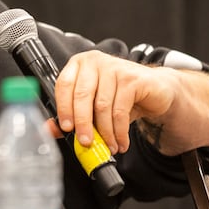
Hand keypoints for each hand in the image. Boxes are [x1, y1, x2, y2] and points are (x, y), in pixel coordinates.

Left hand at [53, 50, 176, 154]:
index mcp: (79, 65)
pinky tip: (120, 142)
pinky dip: (119, 131)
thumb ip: (72, 115)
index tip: (66, 128)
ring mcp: (114, 67)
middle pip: (82, 95)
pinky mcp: (132, 79)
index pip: (64, 84)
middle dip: (83, 124)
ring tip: (108, 146)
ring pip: (102, 106)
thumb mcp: (94, 104)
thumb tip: (52, 129)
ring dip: (104, 132)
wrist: (156, 89)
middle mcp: (94, 62)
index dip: (63, 108)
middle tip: (86, 142)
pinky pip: (120, 110)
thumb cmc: (119, 95)